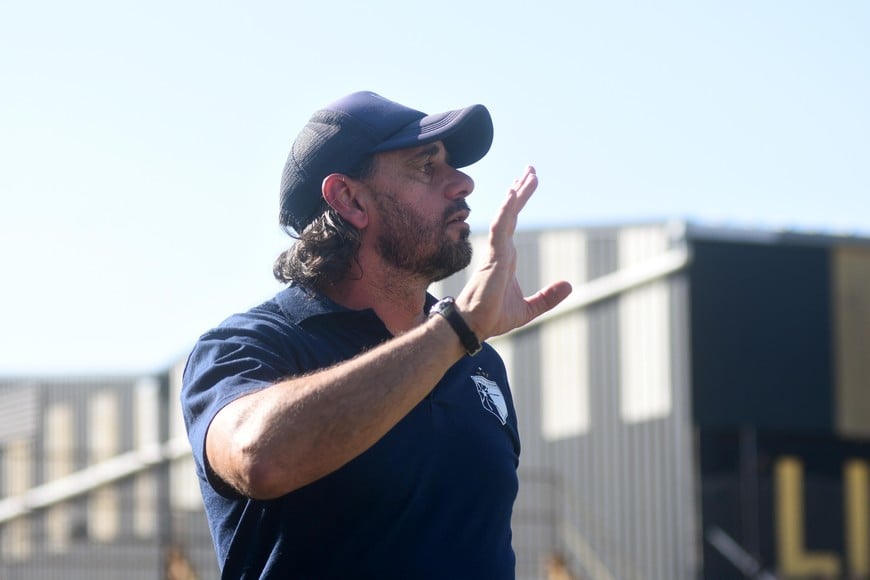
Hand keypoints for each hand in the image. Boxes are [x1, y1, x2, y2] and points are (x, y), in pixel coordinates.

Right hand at [456, 166, 572, 340]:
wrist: (473, 326)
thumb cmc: (492, 317)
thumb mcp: (529, 309)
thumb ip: (548, 298)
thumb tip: (569, 286)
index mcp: (507, 256)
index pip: (514, 222)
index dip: (519, 202)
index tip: (525, 183)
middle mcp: (501, 249)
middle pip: (511, 212)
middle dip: (520, 190)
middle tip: (530, 170)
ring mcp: (497, 251)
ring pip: (507, 215)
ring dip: (517, 194)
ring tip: (528, 175)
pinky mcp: (494, 257)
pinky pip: (500, 228)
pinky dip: (506, 211)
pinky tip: (512, 195)